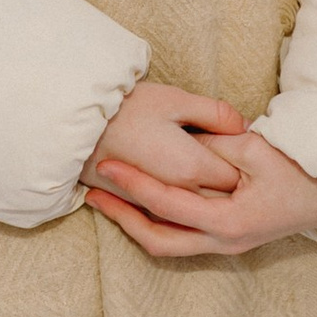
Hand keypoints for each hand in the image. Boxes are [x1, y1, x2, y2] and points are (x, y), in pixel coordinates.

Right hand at [80, 81, 249, 214]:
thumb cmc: (126, 105)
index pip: (232, 177)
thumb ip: (216, 115)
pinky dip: (177, 207)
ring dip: (202, 199)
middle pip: (215, 200)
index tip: (245, 150)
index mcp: (190, 168)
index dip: (242, 164)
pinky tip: (182, 192)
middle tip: (236, 167)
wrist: (71, 121)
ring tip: (208, 180)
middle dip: (227, 186)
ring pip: (190, 213)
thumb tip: (243, 127)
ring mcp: (152, 204)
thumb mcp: (176, 99)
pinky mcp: (132, 206)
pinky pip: (164, 216)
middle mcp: (175, 194)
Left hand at [86, 117, 316, 260]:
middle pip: (157, 240)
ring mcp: (226, 246)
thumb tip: (174, 144)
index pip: (168, 204)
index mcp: (229, 222)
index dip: (134, 184)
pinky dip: (156, 222)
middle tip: (94, 192)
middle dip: (122, 217)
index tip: (108, 165)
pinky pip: (182, 238)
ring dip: (135, 223)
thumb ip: (212, 148)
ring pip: (167, 245)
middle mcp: (223, 242)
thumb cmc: (301, 168)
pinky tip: (141, 203)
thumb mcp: (255, 148)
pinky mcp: (228, 240)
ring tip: (109, 199)